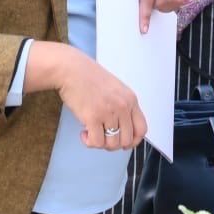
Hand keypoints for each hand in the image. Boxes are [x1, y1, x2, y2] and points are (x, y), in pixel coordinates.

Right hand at [27, 40, 147, 150]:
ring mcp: (109, 112)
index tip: (123, 142)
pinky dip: (89, 142)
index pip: (141, 129)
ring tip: (92, 133)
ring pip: (111, 144)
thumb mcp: (116, 89)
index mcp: (130, 99)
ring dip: (100, 143)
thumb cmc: (89, 78)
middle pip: (126, 141)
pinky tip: (84, 133)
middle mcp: (122, 107)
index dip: (133, 141)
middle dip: (114, 144)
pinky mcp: (93, 117)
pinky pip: (96, 142)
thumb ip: (122, 107)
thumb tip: (122, 130)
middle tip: (103, 136)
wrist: (71, 69)